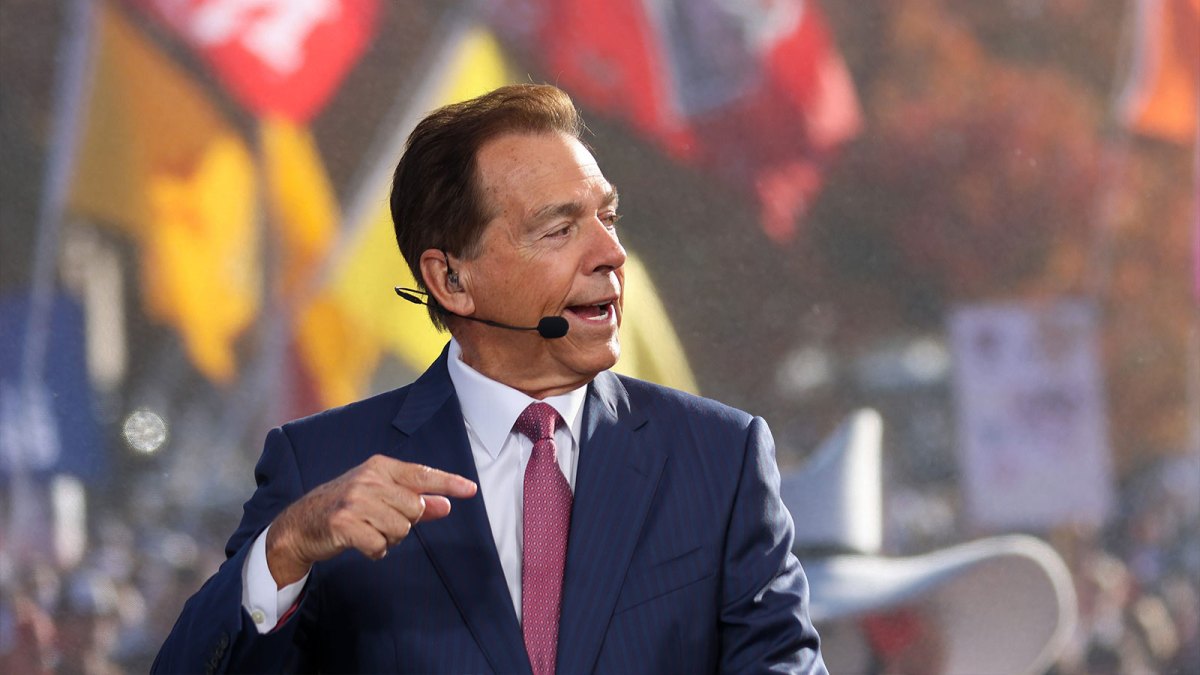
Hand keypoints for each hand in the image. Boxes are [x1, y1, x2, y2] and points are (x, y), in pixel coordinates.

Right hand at [266, 455, 476, 585]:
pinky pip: (380, 546)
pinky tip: (361, 543)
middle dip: (404, 523)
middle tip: (380, 522)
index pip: (422, 474)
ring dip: (388, 538)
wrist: (300, 524)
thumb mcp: (379, 497)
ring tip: (368, 531)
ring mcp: (355, 501)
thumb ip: (414, 500)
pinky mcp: (344, 523)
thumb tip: (446, 505)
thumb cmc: (346, 508)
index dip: (448, 483)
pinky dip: (375, 551)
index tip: (470, 490)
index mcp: (379, 467)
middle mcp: (368, 479)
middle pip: (414, 509)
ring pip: (400, 529)